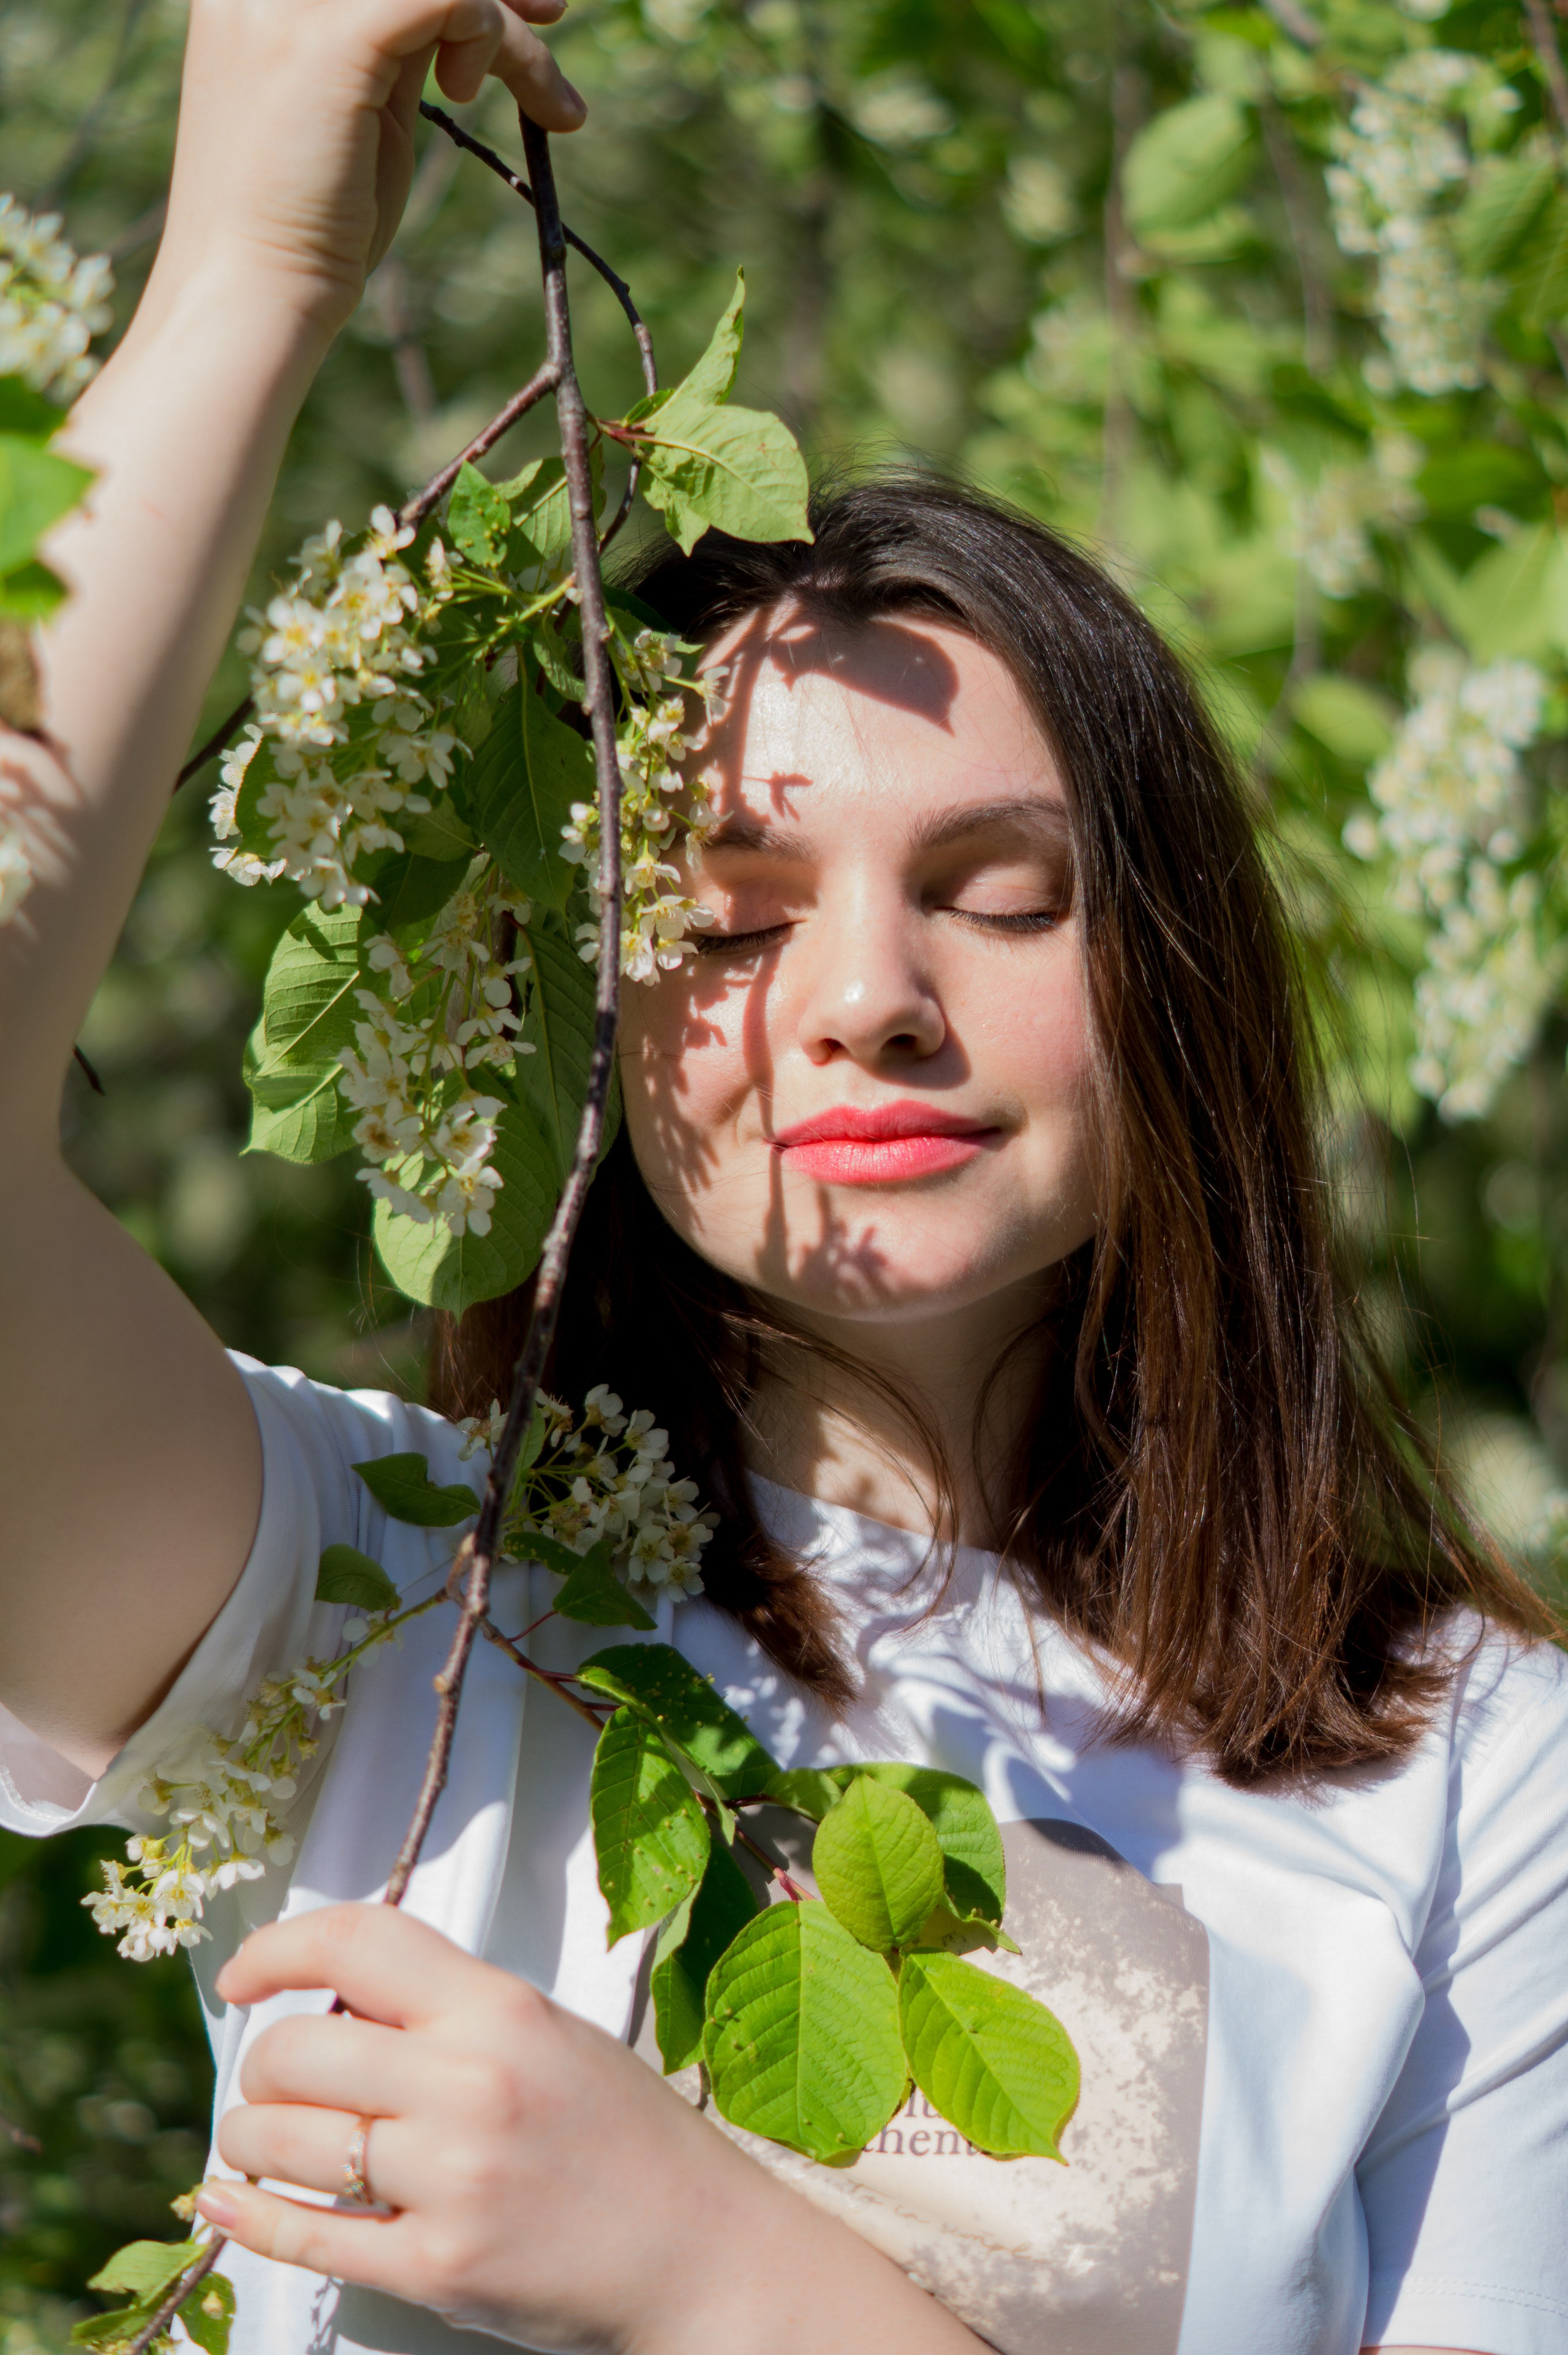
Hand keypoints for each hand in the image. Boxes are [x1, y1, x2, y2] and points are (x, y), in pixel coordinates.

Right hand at [147, 0, 583, 338]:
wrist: (255, 293)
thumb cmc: (309, 226)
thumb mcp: (359, 107)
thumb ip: (395, 47)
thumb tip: (464, 16)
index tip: (522, 5)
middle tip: (553, 13)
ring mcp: (289, 3)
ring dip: (508, 26)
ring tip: (544, 102)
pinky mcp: (333, 40)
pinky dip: (489, 36)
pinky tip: (468, 97)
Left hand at [199, 1904, 975, 2354]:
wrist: (700, 2251)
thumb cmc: (627, 2137)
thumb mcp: (549, 2034)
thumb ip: (450, 2013)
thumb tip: (333, 2008)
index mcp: (500, 2010)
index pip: (357, 1943)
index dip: (278, 1948)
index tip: (245, 1976)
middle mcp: (468, 2086)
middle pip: (294, 2051)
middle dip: (260, 2067)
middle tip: (275, 2083)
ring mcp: (449, 2182)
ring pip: (279, 2141)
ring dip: (250, 2139)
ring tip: (265, 2142)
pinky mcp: (435, 2270)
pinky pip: (305, 2236)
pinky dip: (249, 2219)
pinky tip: (231, 2204)